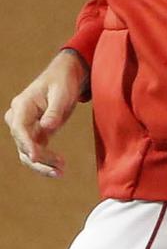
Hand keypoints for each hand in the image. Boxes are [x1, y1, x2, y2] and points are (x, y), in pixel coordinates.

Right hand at [4, 50, 87, 176]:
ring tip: (60, 172)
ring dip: (42, 164)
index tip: (36, 156)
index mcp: (22, 105)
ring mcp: (26, 128)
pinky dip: (46, 161)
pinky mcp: (35, 134)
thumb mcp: (62, 94)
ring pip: (27, 152)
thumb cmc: (63, 82)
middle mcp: (19, 118)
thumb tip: (46, 128)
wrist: (66, 77)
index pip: (19, 128)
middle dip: (39, 158)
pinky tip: (59, 168)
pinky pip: (36, 151)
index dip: (26, 143)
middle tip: (58, 167)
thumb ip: (54, 111)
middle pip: (22, 144)